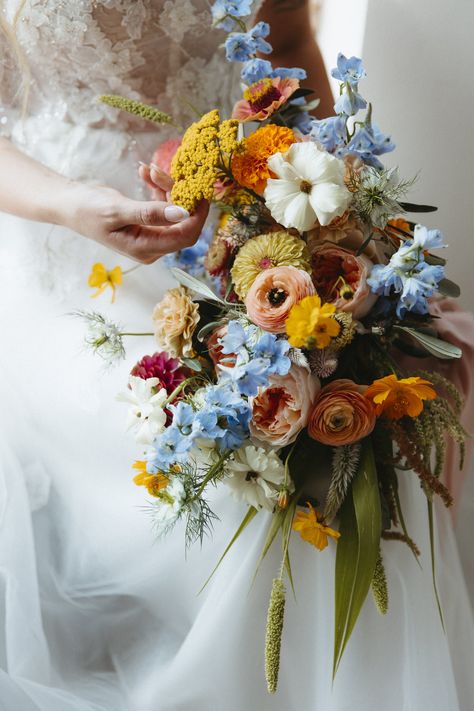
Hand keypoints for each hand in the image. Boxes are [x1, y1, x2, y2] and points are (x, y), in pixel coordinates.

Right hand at [64, 169, 207, 263]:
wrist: (70, 205)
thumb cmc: (87, 210)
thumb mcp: (117, 210)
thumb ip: (151, 212)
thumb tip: (183, 212)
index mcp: (146, 248)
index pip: (185, 236)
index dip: (196, 214)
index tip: (197, 189)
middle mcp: (153, 245)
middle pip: (182, 222)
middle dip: (179, 195)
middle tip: (163, 172)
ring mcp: (151, 234)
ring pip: (175, 210)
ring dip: (167, 187)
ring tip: (150, 169)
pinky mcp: (149, 222)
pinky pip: (163, 204)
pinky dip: (158, 187)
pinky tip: (145, 171)